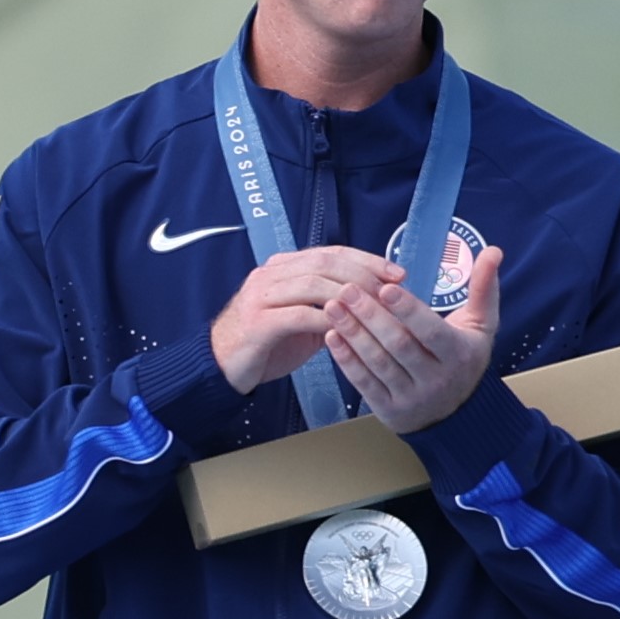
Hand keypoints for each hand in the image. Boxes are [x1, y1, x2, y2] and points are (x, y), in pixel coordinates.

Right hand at [211, 246, 398, 393]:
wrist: (221, 365)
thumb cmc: (268, 343)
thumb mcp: (304, 319)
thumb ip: (331, 306)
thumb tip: (376, 302)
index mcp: (283, 268)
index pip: (331, 253)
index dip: (367, 260)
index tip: (397, 272)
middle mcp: (270, 275)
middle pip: (324, 263)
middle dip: (364, 274)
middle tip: (392, 290)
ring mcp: (261, 296)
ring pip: (312, 283)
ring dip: (348, 295)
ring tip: (375, 309)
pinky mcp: (256, 322)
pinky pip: (297, 315)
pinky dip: (324, 320)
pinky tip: (345, 329)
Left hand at [319, 246, 501, 434]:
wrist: (456, 415)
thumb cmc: (465, 358)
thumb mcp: (481, 326)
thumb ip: (484, 288)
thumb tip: (494, 251)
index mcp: (460, 355)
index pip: (431, 331)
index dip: (408, 310)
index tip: (385, 287)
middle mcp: (437, 379)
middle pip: (399, 345)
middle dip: (370, 316)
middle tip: (347, 290)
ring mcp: (412, 397)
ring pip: (377, 362)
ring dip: (352, 334)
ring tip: (332, 307)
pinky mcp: (389, 410)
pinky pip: (364, 383)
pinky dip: (345, 359)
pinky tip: (331, 337)